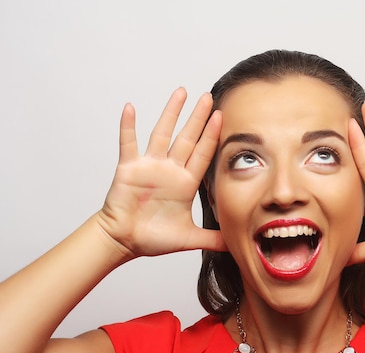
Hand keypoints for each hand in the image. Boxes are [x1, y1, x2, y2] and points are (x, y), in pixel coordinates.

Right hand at [97, 88, 225, 258]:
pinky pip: (128, 143)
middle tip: (208, 97)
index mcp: (185, 183)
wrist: (124, 241)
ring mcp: (150, 166)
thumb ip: (213, 239)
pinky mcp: (129, 168)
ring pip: (162, 133)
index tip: (222, 117)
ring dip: (171, 113)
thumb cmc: (153, 239)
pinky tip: (131, 107)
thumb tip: (237, 245)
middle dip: (198, 118)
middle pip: (187, 138)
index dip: (212, 136)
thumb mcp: (190, 238)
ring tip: (181, 92)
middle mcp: (170, 170)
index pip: (203, 154)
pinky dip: (128, 126)